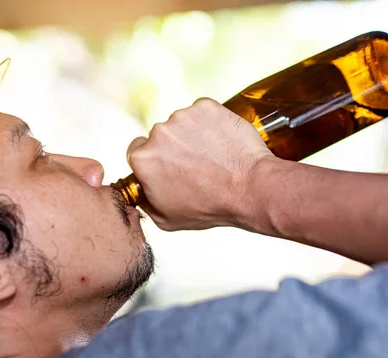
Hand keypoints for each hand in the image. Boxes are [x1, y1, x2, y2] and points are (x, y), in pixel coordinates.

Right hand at [127, 97, 274, 230]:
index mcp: (144, 160)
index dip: (152, 160)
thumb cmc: (211, 206)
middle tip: (195, 166)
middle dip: (174, 148)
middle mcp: (159, 133)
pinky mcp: (206, 107)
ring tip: (213, 157)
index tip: (166, 166)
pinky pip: (202, 113)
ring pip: (182, 123)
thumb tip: (143, 195)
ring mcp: (183, 117)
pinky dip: (210, 124)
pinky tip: (221, 143)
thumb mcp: (167, 220)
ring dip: (193, 136)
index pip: (136, 150)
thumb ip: (146, 203)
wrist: (251, 188)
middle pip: (160, 136)